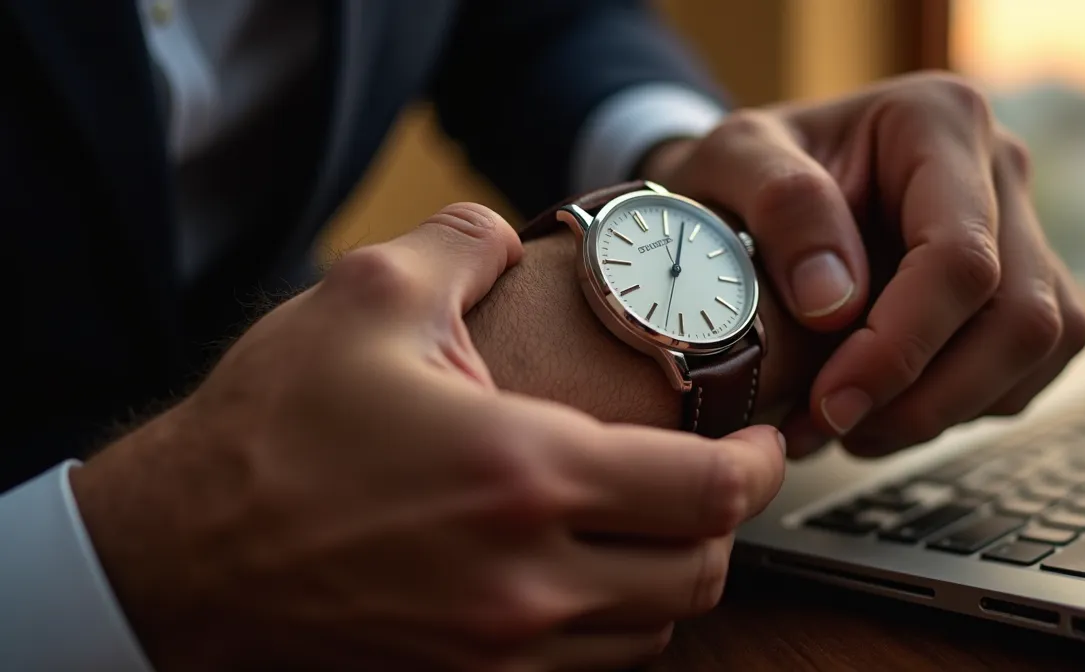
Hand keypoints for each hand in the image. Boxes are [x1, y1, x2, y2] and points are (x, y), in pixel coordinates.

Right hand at [71, 204, 785, 670]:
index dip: (761, 461)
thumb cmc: (270, 429)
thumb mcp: (365, 297)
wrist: (182, 556)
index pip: (710, 491)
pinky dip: (618, 619)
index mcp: (525, 474)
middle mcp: (529, 578)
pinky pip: (592, 665)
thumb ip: (464, 245)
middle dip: (729, 518)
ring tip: (663, 518)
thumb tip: (508, 233)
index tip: (763, 434)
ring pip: (654, 629)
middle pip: (701, 571)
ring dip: (677, 571)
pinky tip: (593, 569)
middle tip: (722, 471)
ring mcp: (502, 646)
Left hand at [640, 72, 1084, 456]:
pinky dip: (954, 411)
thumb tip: (834, 303)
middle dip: (927, 398)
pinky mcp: (1023, 290)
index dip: (901, 346)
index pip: (960, 256)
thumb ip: (781, 207)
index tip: (832, 401)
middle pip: (1019, 316)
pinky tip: (879, 414)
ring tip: (846, 428)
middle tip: (835, 429)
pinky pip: (1025, 370)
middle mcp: (1001, 171)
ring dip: (941, 412)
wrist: (753, 189)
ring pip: (1035, 351)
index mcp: (939, 122)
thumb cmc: (745, 174)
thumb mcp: (731, 162)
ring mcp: (1023, 232)